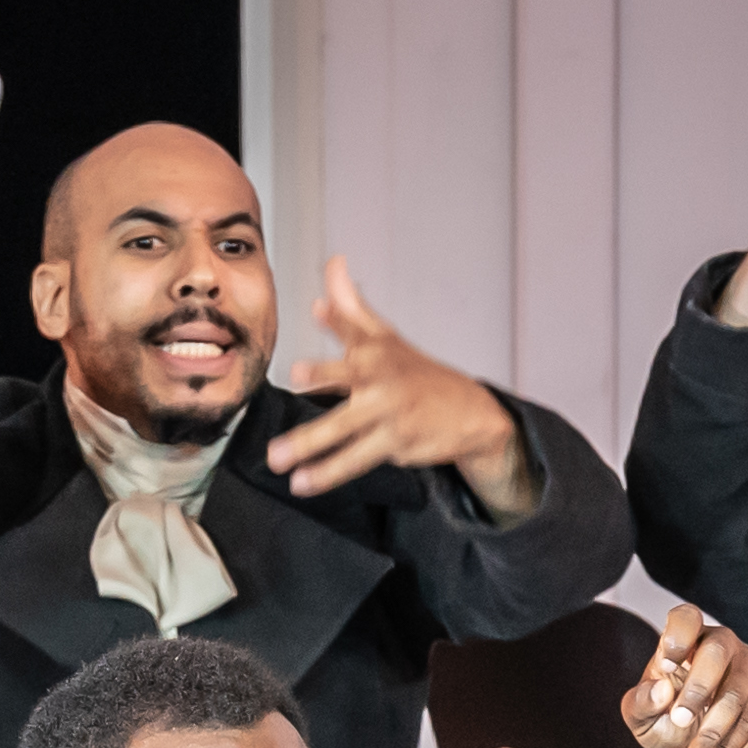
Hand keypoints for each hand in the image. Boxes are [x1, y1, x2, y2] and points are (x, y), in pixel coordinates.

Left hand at [262, 260, 531, 505]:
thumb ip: (351, 307)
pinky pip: (356, 459)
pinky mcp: (396, 444)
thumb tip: (333, 264)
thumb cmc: (414, 372)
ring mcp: (390, 411)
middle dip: (322, 374)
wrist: (469, 412)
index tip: (319, 308)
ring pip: (346, 428)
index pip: (354, 328)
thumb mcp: (385, 337)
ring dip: (312, 444)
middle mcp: (383, 376)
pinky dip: (330, 472)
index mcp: (377, 348)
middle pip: (348, 374)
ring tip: (278, 461)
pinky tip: (303, 484)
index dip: (338, 318)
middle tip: (296, 374)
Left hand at [623, 602, 747, 747]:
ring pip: (736, 694)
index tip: (665, 667)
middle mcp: (721, 643)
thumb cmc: (666, 718)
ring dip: (712, 734)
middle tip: (680, 721)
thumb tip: (661, 690)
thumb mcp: (642, 716)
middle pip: (717, 651)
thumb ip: (642, 702)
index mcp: (685, 639)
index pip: (686, 618)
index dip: (677, 636)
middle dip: (697, 690)